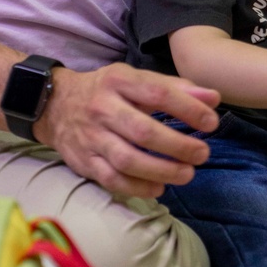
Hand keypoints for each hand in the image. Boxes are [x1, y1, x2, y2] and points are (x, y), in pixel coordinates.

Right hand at [34, 63, 218, 197]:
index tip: (211, 122)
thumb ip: (175, 88)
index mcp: (118, 81)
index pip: (157, 93)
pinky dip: (138, 187)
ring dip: (161, 170)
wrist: (53, 105)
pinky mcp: (84, 162)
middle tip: (202, 154)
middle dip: (177, 146)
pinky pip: (112, 180)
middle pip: (142, 131)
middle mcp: (102, 108)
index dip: (188, 108)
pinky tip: (159, 187)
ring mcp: (91, 137)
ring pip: (127, 160)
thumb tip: (213, 98)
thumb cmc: (105, 90)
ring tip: (187, 174)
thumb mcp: (134, 79)